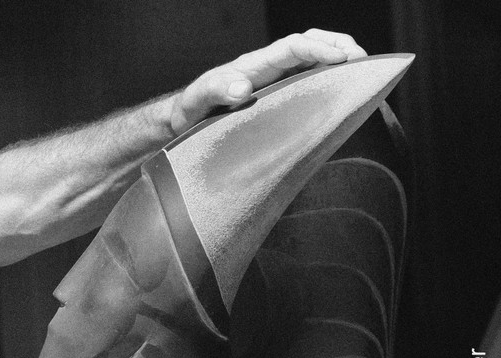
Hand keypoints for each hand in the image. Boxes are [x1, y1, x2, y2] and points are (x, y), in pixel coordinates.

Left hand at [171, 29, 367, 134]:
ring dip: (341, 60)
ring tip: (366, 73)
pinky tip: (346, 94)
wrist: (187, 120)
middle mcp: (270, 67)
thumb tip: (243, 90)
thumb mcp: (199, 99)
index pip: (293, 46)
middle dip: (339, 45)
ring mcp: (278, 80)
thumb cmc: (193, 108)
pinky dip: (331, 81)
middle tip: (365, 60)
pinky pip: (311, 81)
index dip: (318, 49)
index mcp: (256, 64)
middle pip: (311, 43)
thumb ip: (217, 91)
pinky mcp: (281, 96)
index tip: (342, 58)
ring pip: (315, 60)